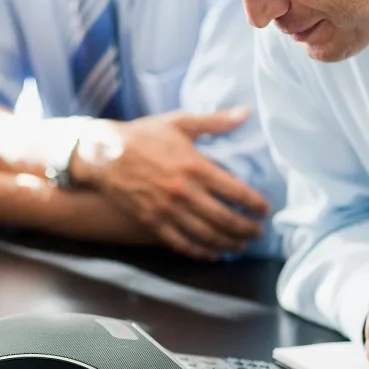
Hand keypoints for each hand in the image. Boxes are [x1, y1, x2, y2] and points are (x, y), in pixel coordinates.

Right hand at [72, 108, 269, 260]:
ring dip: (228, 244)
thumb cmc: (142, 136)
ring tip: (240, 245)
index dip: (255, 204)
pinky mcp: (152, 221)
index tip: (265, 210)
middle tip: (258, 232)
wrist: (103, 154)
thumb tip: (245, 113)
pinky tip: (212, 254)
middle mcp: (184, 192)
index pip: (236, 192)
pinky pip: (180, 243)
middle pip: (225, 219)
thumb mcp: (179, 122)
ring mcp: (167, 210)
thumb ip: (214, 121)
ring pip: (206, 236)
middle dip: (247, 229)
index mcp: (195, 166)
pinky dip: (199, 252)